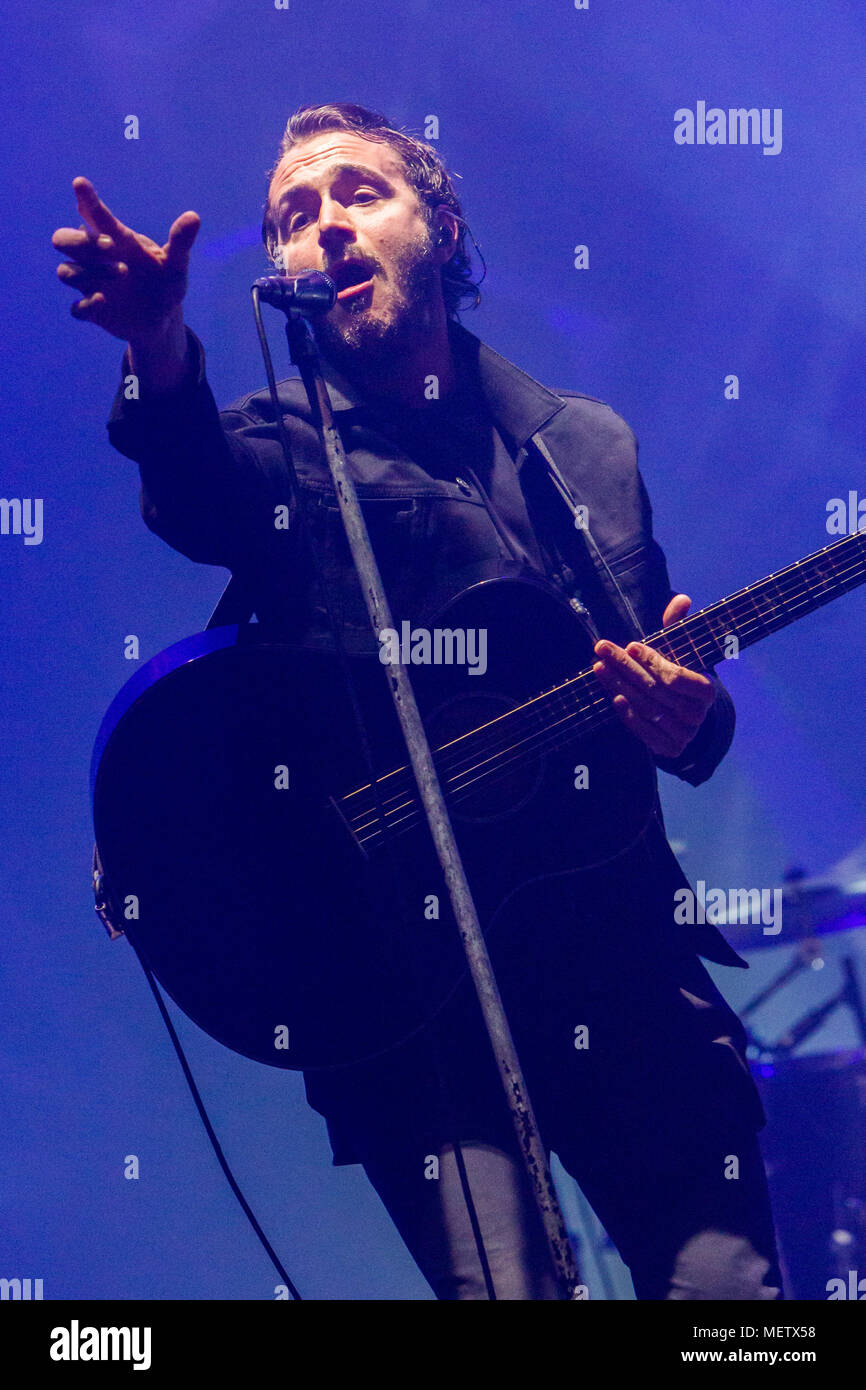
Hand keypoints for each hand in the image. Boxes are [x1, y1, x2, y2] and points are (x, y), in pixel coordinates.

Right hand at [52, 177, 199, 342]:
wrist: (164, 318)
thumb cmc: (166, 282)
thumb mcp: (176, 263)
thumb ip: (180, 241)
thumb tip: (194, 216)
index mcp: (115, 240)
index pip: (95, 215)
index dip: (86, 199)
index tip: (81, 183)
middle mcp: (96, 259)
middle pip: (63, 240)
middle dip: (78, 240)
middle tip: (109, 246)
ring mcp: (91, 284)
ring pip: (66, 272)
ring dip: (87, 273)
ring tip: (123, 273)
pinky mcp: (93, 310)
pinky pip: (77, 308)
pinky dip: (86, 305)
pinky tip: (103, 300)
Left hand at [592, 594, 713, 757]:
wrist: (684, 718)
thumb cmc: (677, 677)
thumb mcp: (678, 652)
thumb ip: (677, 628)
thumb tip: (682, 599)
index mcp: (706, 690)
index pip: (675, 675)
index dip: (652, 660)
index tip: (630, 645)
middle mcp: (697, 715)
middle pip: (655, 689)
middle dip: (625, 667)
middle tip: (602, 650)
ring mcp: (684, 735)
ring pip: (646, 708)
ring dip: (619, 686)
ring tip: (600, 668)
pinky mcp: (669, 749)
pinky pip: (643, 730)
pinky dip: (627, 714)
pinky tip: (613, 695)